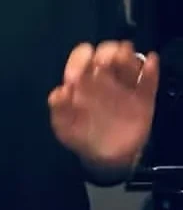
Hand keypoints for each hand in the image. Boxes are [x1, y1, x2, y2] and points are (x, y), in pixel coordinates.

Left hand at [48, 41, 158, 170]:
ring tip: (123, 61)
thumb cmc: (82, 136)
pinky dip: (150, 69)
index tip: (80, 70)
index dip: (81, 57)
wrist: (106, 158)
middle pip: (107, 53)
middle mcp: (104, 78)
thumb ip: (58, 108)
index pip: (81, 58)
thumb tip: (60, 91)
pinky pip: (150, 80)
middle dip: (106, 51)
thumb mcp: (64, 126)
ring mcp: (125, 86)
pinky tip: (149, 65)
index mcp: (83, 81)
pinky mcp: (144, 98)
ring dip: (127, 56)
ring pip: (129, 61)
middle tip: (105, 62)